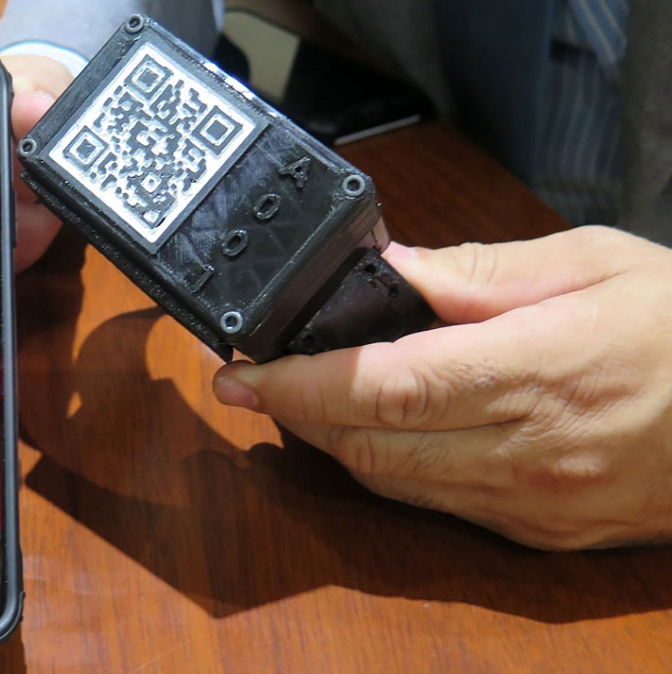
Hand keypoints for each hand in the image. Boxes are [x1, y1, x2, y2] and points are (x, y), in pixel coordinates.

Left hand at [213, 226, 671, 549]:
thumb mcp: (594, 263)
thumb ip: (480, 272)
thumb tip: (389, 270)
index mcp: (540, 370)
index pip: (384, 388)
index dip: (298, 384)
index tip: (242, 372)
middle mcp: (531, 450)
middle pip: (371, 447)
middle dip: (297, 415)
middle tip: (258, 380)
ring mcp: (534, 502)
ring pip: (393, 484)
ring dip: (333, 444)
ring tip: (302, 399)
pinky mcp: (540, 533)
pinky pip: (436, 506)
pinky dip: (388, 471)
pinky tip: (373, 435)